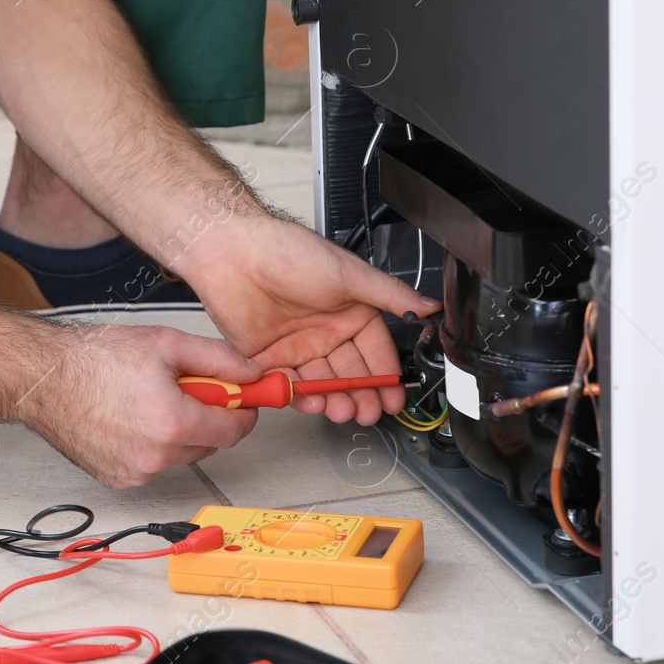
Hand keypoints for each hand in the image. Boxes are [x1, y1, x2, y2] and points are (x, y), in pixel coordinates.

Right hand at [22, 324, 263, 487]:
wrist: (44, 378)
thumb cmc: (94, 359)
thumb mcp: (166, 343)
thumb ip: (219, 359)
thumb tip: (251, 374)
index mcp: (172, 423)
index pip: (236, 430)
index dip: (245, 410)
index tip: (244, 398)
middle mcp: (155, 456)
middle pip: (210, 444)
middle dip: (208, 417)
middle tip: (184, 388)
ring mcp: (135, 472)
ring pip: (182, 454)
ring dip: (179, 431)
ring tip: (150, 400)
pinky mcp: (118, 479)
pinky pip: (154, 463)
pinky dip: (153, 444)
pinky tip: (130, 418)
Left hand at [189, 213, 440, 425]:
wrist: (234, 252)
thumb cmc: (288, 252)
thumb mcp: (348, 273)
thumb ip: (390, 295)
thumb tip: (429, 306)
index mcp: (349, 311)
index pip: (376, 350)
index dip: (386, 374)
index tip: (394, 396)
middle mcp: (325, 331)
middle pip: (351, 372)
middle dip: (362, 395)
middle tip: (370, 412)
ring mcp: (296, 346)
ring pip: (322, 383)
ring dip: (335, 400)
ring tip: (344, 411)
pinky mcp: (267, 357)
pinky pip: (288, 384)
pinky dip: (300, 397)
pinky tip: (313, 402)